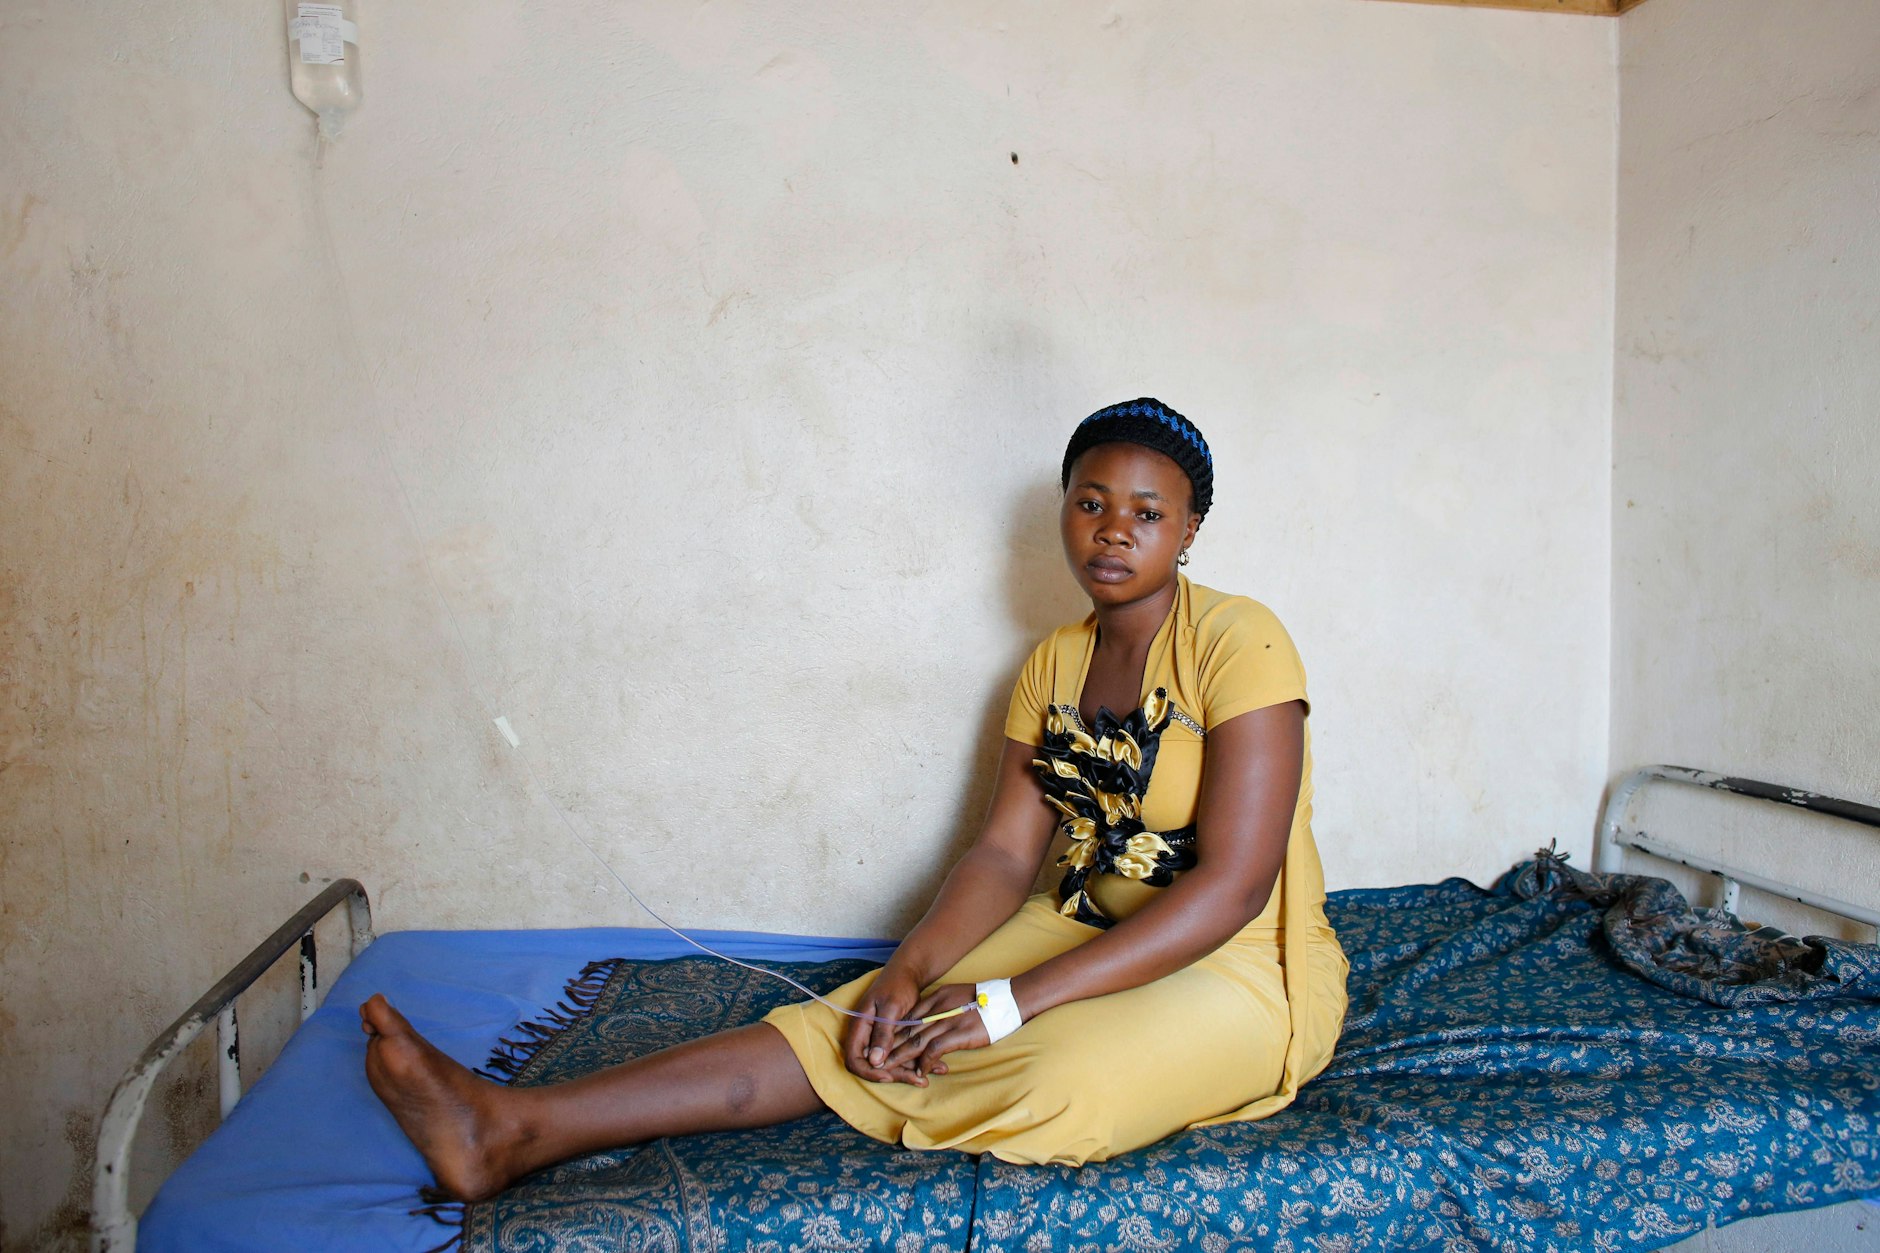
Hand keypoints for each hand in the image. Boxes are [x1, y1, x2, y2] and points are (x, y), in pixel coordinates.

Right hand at [843, 965, 927, 1085]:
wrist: (908, 972)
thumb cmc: (897, 984)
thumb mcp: (891, 1007)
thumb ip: (882, 1033)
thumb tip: (875, 1061)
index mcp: (859, 1027)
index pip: (854, 1060)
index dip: (869, 1072)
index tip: (889, 1075)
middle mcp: (867, 1036)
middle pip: (874, 1066)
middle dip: (896, 1074)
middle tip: (920, 1080)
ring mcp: (879, 1038)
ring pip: (890, 1063)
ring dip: (910, 1070)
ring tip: (934, 1074)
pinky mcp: (892, 1038)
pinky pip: (901, 1055)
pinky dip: (917, 1061)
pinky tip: (938, 1065)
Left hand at [882, 983, 991, 1078]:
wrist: (1009, 999)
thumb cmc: (985, 1001)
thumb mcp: (957, 996)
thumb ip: (941, 1007)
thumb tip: (928, 1022)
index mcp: (936, 997)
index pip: (908, 1016)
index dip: (892, 1031)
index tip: (881, 1043)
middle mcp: (938, 1007)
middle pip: (907, 1029)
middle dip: (890, 1046)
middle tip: (875, 1059)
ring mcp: (947, 1020)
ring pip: (915, 1040)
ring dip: (900, 1057)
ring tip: (888, 1069)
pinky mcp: (958, 1033)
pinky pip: (934, 1049)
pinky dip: (924, 1062)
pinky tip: (919, 1071)